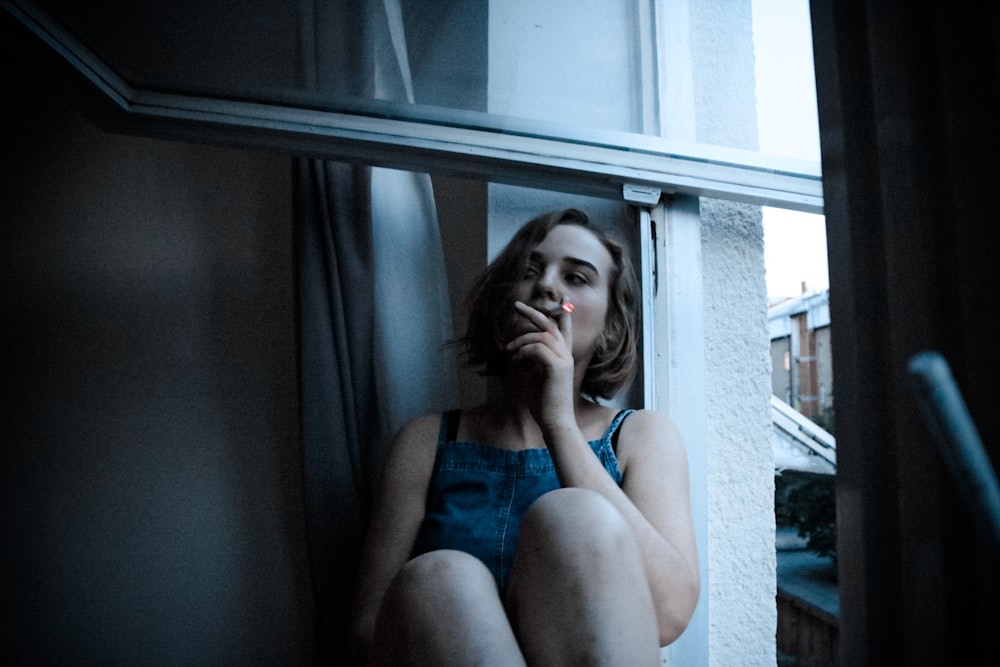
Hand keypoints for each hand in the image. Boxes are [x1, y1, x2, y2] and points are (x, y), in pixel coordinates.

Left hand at [504, 300, 576, 428]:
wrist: (555, 421)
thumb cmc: (543, 404)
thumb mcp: (534, 378)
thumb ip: (532, 363)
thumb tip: (521, 353)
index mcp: (563, 357)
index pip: (564, 330)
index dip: (562, 314)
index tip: (560, 300)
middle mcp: (566, 355)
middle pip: (551, 325)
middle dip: (533, 313)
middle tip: (516, 305)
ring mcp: (563, 360)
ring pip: (542, 336)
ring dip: (521, 339)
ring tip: (508, 349)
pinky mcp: (557, 367)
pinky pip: (537, 349)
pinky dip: (523, 352)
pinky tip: (515, 361)